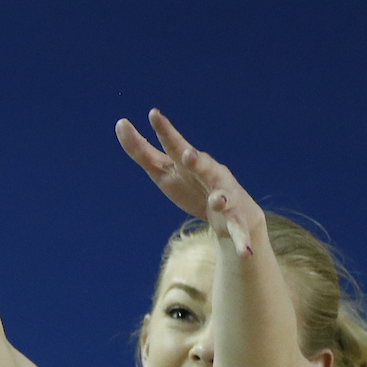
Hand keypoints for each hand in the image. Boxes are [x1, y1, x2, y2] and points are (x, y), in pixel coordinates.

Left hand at [118, 109, 260, 257]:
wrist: (230, 212)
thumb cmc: (191, 185)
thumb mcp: (163, 170)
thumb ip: (142, 151)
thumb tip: (120, 124)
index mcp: (193, 163)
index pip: (175, 145)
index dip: (165, 131)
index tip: (153, 114)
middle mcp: (212, 175)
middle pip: (204, 167)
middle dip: (197, 162)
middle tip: (188, 155)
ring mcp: (226, 197)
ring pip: (224, 197)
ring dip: (221, 199)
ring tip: (215, 201)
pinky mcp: (236, 220)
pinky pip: (239, 233)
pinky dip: (242, 242)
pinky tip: (245, 252)